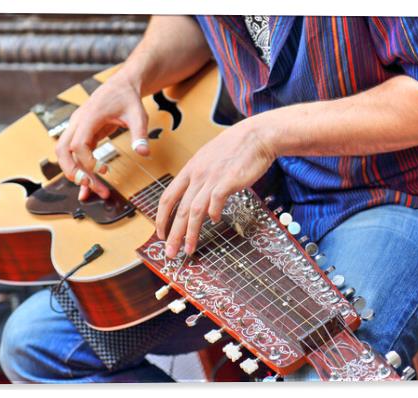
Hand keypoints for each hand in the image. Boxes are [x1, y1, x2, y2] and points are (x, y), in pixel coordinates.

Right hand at [55, 73, 149, 200]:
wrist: (122, 85)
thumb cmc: (129, 98)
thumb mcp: (138, 115)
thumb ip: (140, 134)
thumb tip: (144, 153)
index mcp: (89, 116)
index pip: (78, 143)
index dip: (87, 160)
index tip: (104, 170)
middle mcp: (78, 122)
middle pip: (62, 150)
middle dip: (73, 171)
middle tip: (90, 187)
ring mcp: (77, 128)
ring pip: (65, 154)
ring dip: (75, 173)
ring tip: (93, 190)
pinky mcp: (82, 134)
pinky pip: (75, 154)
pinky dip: (80, 169)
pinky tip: (90, 184)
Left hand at [155, 115, 277, 257]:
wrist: (257, 135)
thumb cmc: (236, 147)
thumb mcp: (209, 158)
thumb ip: (200, 176)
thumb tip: (196, 196)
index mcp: (190, 170)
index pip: (168, 197)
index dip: (162, 217)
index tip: (161, 233)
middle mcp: (197, 175)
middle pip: (178, 209)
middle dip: (172, 234)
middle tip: (169, 252)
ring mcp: (212, 178)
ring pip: (194, 211)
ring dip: (189, 233)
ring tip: (188, 249)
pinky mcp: (228, 181)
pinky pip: (216, 203)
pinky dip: (213, 215)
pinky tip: (214, 222)